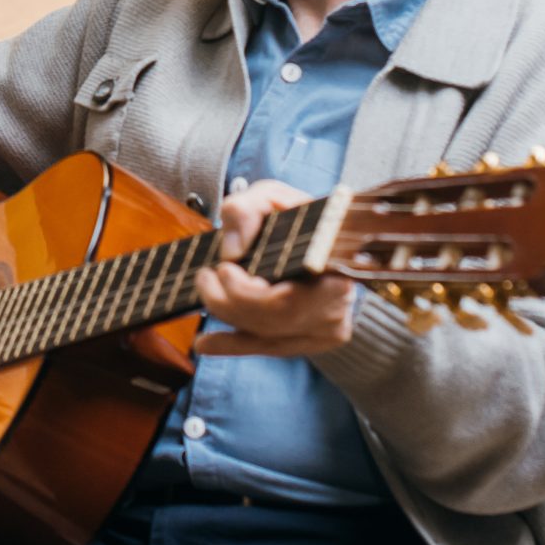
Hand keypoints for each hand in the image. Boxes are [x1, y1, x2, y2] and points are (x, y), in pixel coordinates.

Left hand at [193, 179, 355, 357]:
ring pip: (270, 337)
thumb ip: (246, 211)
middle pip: (275, 321)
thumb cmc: (295, 215)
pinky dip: (233, 346)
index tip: (222, 268)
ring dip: (228, 317)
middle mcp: (339, 303)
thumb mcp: (270, 196)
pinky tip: (205, 344)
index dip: (248, 293)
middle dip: (230, 302)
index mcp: (335, 265)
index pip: (289, 299)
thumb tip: (232, 251)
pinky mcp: (315, 339)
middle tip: (205, 276)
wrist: (323, 237)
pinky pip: (270, 348)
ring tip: (204, 290)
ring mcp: (329, 327)